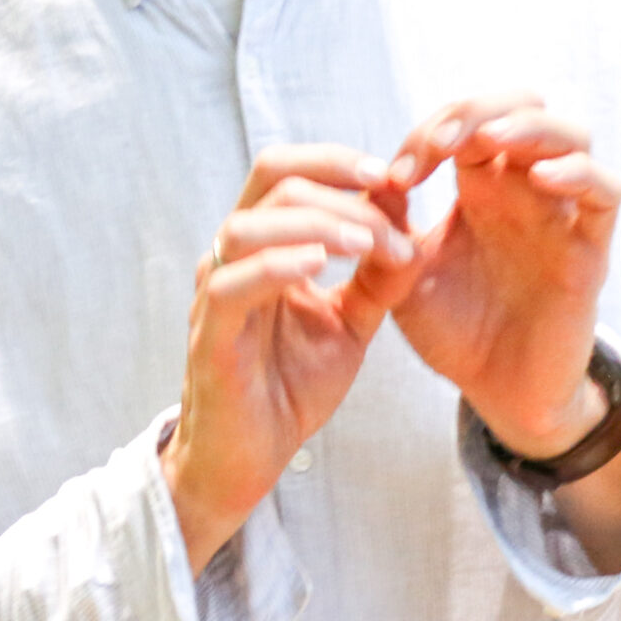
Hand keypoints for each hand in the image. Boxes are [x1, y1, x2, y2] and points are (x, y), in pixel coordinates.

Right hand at [161, 146, 417, 571]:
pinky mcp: (211, 338)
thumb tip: (409, 222)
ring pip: (250, 226)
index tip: (393, 174)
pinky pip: (232, 287)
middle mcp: (232, 258)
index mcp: (264, 246)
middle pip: (272, 180)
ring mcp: (216, 296)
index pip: (287, 171)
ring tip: (367, 241)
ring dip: (318, 223)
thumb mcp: (351, 322)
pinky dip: (276, 266)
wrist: (251, 460)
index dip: (338, 160)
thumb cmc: (290, 386)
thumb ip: (377, 276)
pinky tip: (318, 265)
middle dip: (340, 186)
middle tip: (392, 208)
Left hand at [378, 92, 620, 460]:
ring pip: (573, 136)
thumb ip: (387, 226)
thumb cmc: (455, 332)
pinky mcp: (590, 248)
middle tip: (439, 141)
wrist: (497, 393)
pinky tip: (541, 177)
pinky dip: (579, 173)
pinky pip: (604, 192)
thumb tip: (371, 176)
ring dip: (531, 126)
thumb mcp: (403, 274)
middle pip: (523, 107)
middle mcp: (525, 189)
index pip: (467, 123)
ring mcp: (562, 214)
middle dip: (479, 110)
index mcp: (481, 186)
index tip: (396, 175)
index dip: (431, 132)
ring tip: (492, 139)